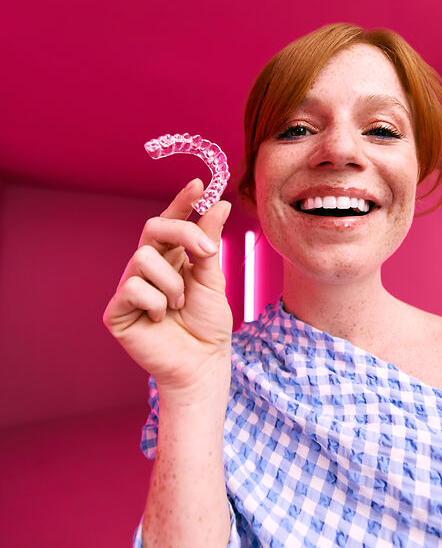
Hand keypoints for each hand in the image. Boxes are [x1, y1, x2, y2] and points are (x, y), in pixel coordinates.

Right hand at [103, 178, 232, 400]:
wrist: (202, 363)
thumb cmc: (208, 325)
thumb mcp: (213, 279)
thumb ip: (209, 243)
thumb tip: (219, 204)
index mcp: (171, 258)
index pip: (171, 222)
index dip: (181, 202)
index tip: (199, 184)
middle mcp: (147, 268)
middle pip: (152, 228)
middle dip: (181, 233)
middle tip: (207, 252)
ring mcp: (130, 287)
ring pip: (143, 259)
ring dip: (172, 283)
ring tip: (179, 305)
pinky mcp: (117, 310)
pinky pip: (133, 287)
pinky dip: (156, 303)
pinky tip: (161, 319)